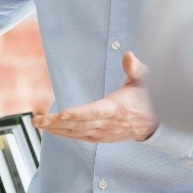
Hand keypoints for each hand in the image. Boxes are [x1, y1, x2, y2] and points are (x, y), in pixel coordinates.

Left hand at [33, 52, 156, 142]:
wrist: (155, 123)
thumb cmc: (147, 97)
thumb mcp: (145, 80)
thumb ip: (135, 68)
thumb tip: (128, 55)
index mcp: (117, 108)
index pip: (96, 112)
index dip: (79, 114)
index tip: (63, 114)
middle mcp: (108, 123)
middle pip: (79, 124)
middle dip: (57, 123)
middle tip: (37, 120)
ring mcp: (104, 132)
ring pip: (76, 133)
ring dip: (56, 129)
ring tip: (37, 123)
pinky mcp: (101, 137)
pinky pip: (79, 137)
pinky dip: (64, 134)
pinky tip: (50, 130)